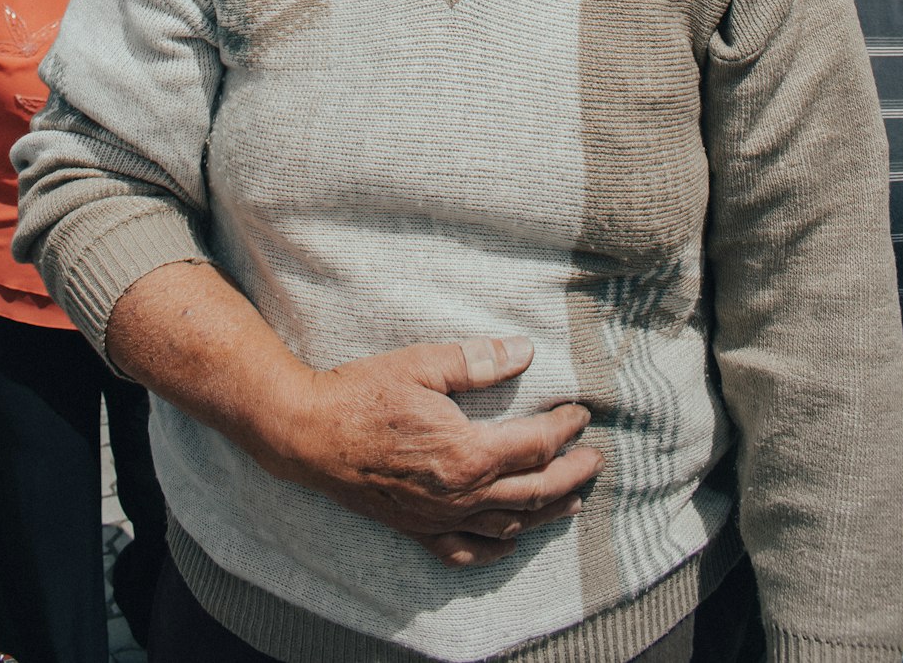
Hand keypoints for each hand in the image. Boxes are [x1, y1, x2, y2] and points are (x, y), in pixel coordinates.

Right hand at [265, 335, 600, 566]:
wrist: (308, 434)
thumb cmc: (363, 394)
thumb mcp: (422, 364)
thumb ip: (477, 361)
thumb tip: (525, 352)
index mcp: (467, 452)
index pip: (534, 446)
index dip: (564, 429)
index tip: (580, 413)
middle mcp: (459, 494)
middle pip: (534, 491)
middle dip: (571, 475)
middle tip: (594, 460)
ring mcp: (438, 517)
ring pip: (508, 524)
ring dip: (546, 512)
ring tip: (571, 500)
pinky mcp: (416, 528)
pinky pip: (465, 550)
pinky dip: (495, 547)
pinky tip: (510, 539)